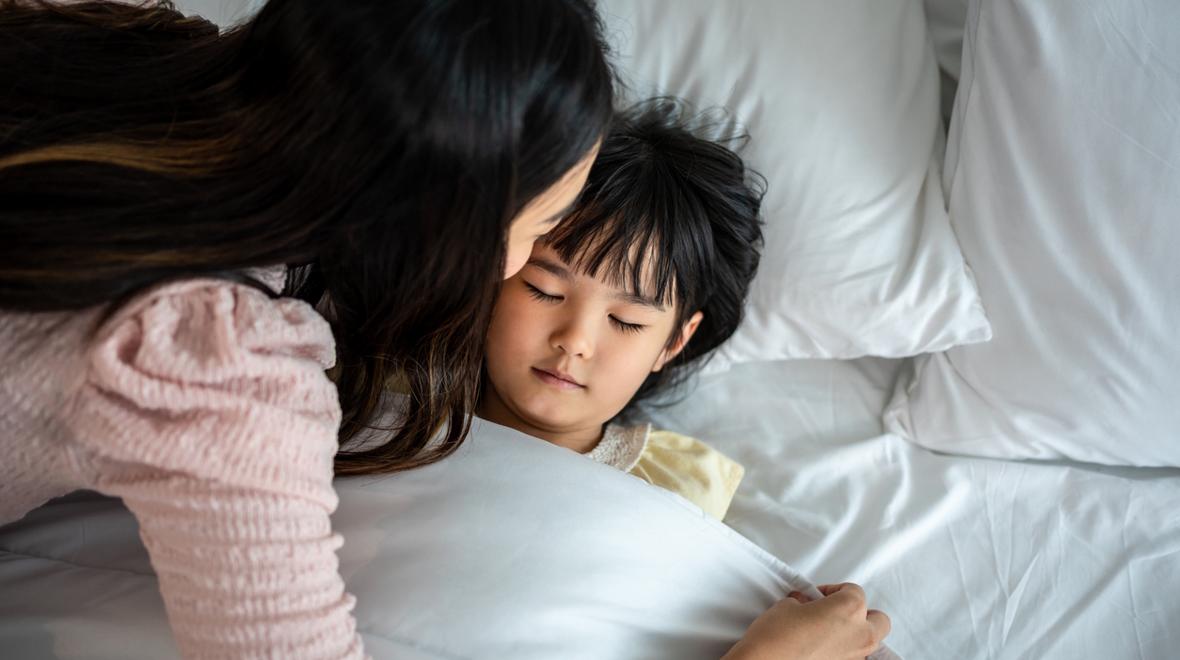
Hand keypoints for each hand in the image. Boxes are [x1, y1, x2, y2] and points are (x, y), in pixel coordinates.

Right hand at [722, 583, 890, 659]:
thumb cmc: (776, 638)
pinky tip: (825, 649)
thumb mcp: (787, 606)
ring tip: (831, 632)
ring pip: (870, 642)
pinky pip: (854, 658)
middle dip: (862, 613)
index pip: (853, 591)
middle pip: (878, 619)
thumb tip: (806, 605)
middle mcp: (860, 634)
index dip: (833, 590)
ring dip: (856, 634)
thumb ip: (805, 602)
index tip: (818, 595)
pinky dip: (844, 652)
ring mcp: (855, 658)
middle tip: (837, 611)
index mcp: (850, 608)